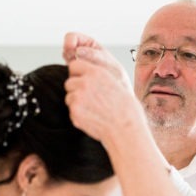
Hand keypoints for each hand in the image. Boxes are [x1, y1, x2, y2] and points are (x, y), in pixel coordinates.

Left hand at [63, 31, 143, 146]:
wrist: (126, 129)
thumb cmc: (126, 110)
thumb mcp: (115, 83)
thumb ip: (97, 78)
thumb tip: (86, 77)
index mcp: (96, 72)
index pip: (74, 65)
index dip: (77, 74)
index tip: (82, 81)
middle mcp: (85, 83)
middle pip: (69, 82)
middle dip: (76, 90)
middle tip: (89, 99)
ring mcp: (78, 98)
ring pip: (69, 97)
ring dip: (77, 103)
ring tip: (94, 110)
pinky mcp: (74, 112)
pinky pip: (71, 111)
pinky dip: (78, 115)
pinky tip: (92, 118)